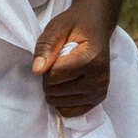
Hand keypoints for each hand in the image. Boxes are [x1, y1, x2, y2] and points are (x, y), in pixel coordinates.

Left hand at [32, 0, 113, 116]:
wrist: (96, 25)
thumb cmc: (75, 25)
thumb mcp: (57, 27)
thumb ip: (46, 47)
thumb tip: (37, 70)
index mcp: (92, 59)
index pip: (54, 76)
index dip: (47, 65)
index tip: (55, 52)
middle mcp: (100, 78)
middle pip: (56, 91)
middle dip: (50, 78)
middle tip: (60, 61)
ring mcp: (100, 91)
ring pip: (61, 103)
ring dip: (57, 89)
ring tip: (66, 71)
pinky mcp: (98, 98)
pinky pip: (70, 112)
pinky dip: (64, 100)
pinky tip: (68, 85)